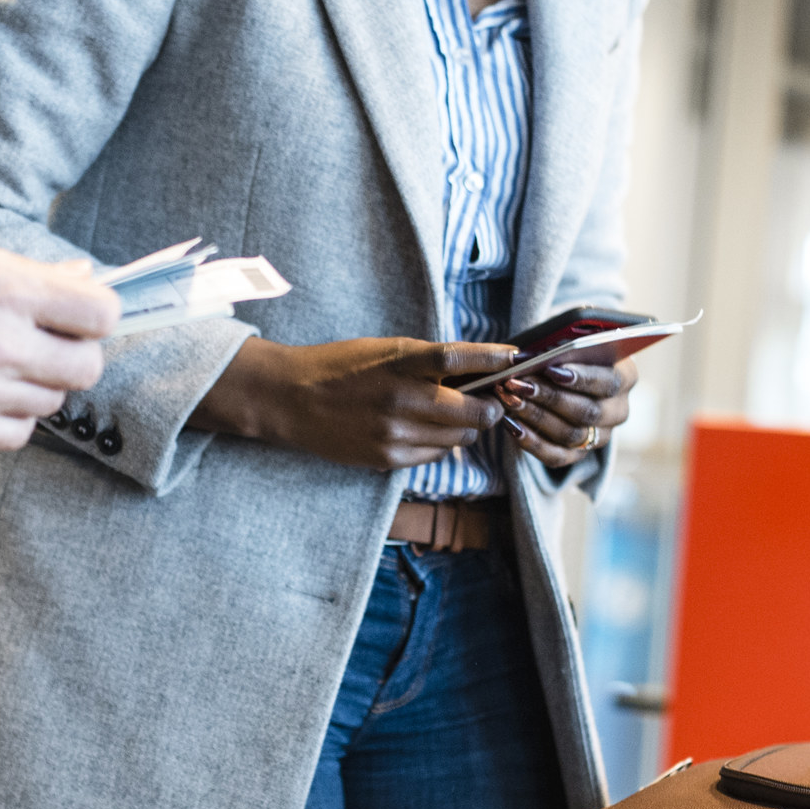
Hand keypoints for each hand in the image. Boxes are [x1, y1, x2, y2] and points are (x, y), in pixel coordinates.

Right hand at [0, 207, 118, 450]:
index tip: (80, 312)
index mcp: (4, 289)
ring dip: (38, 385)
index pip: (100, 313)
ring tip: (4, 364)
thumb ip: (23, 270)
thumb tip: (77, 278)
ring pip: (51, 402)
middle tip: (47, 341)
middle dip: (73, 353)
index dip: (95, 312)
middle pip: (86, 366)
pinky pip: (16, 434)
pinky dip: (10, 418)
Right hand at [191, 337, 516, 469]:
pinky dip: (440, 445)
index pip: (460, 358)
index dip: (495, 360)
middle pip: (472, 410)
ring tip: (458, 416)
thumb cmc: (340, 367)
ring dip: (466, 428)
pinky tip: (429, 432)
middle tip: (494, 401)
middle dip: (491, 407)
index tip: (518, 359)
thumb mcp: (385, 350)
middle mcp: (401, 398)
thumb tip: (477, 369)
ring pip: (457, 438)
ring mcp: (394, 433)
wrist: (291, 398)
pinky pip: (433, 456)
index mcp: (400, 361)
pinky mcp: (386, 458)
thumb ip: (427, 361)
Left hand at [494, 355, 637, 469]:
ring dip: (536, 417)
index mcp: (625, 377)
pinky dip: (531, 442)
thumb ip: (559, 346)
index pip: (609, 381)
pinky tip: (511, 425)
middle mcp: (618, 410)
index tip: (550, 370)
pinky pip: (556, 456)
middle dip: (550, 397)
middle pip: (588, 411)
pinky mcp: (579, 455)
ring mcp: (600, 436)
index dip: (581, 378)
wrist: (563, 378)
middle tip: (518, 384)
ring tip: (510, 400)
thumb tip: (533, 356)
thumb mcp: (568, 342)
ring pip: (570, 434)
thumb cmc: (565, 353)